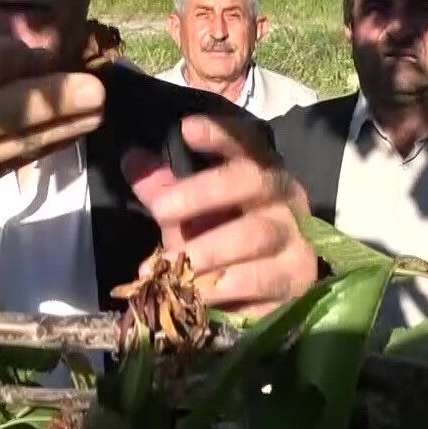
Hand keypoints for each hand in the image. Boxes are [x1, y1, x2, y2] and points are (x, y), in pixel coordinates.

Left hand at [123, 115, 316, 316]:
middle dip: (204, 193)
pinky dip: (223, 287)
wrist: (267, 299)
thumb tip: (131, 158)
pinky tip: (195, 292)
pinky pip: (261, 280)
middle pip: (252, 181)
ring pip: (256, 233)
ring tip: (171, 261)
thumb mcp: (192, 216)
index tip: (187, 129)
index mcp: (260, 173)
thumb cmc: (224, 245)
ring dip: (209, 248)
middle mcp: (284, 199)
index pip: (246, 142)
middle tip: (161, 210)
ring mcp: (295, 238)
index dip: (220, 134)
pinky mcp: (296, 279)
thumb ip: (164, 189)